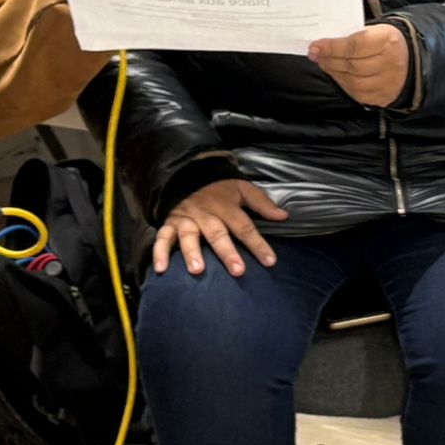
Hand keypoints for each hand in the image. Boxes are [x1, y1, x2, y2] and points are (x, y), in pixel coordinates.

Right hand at [152, 179, 287, 276]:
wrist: (189, 173)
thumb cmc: (220, 187)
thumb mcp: (243, 188)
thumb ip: (262, 203)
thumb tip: (284, 216)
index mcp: (226, 207)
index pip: (245, 227)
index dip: (258, 244)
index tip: (270, 261)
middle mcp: (206, 214)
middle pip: (218, 235)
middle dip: (227, 253)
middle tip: (238, 271)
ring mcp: (186, 219)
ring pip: (189, 237)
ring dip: (192, 253)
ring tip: (198, 270)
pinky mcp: (170, 223)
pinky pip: (162, 238)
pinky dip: (159, 253)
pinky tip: (160, 269)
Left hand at [308, 24, 409, 108]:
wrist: (410, 59)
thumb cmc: (386, 42)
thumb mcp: (374, 31)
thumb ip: (351, 37)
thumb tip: (323, 46)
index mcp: (388, 40)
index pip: (355, 46)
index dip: (332, 47)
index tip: (315, 46)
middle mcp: (391, 63)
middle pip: (352, 66)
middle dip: (330, 60)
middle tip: (316, 55)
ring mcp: (389, 83)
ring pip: (354, 82)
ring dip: (334, 73)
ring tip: (325, 64)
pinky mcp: (384, 97)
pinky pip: (358, 94)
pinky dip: (344, 84)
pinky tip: (338, 75)